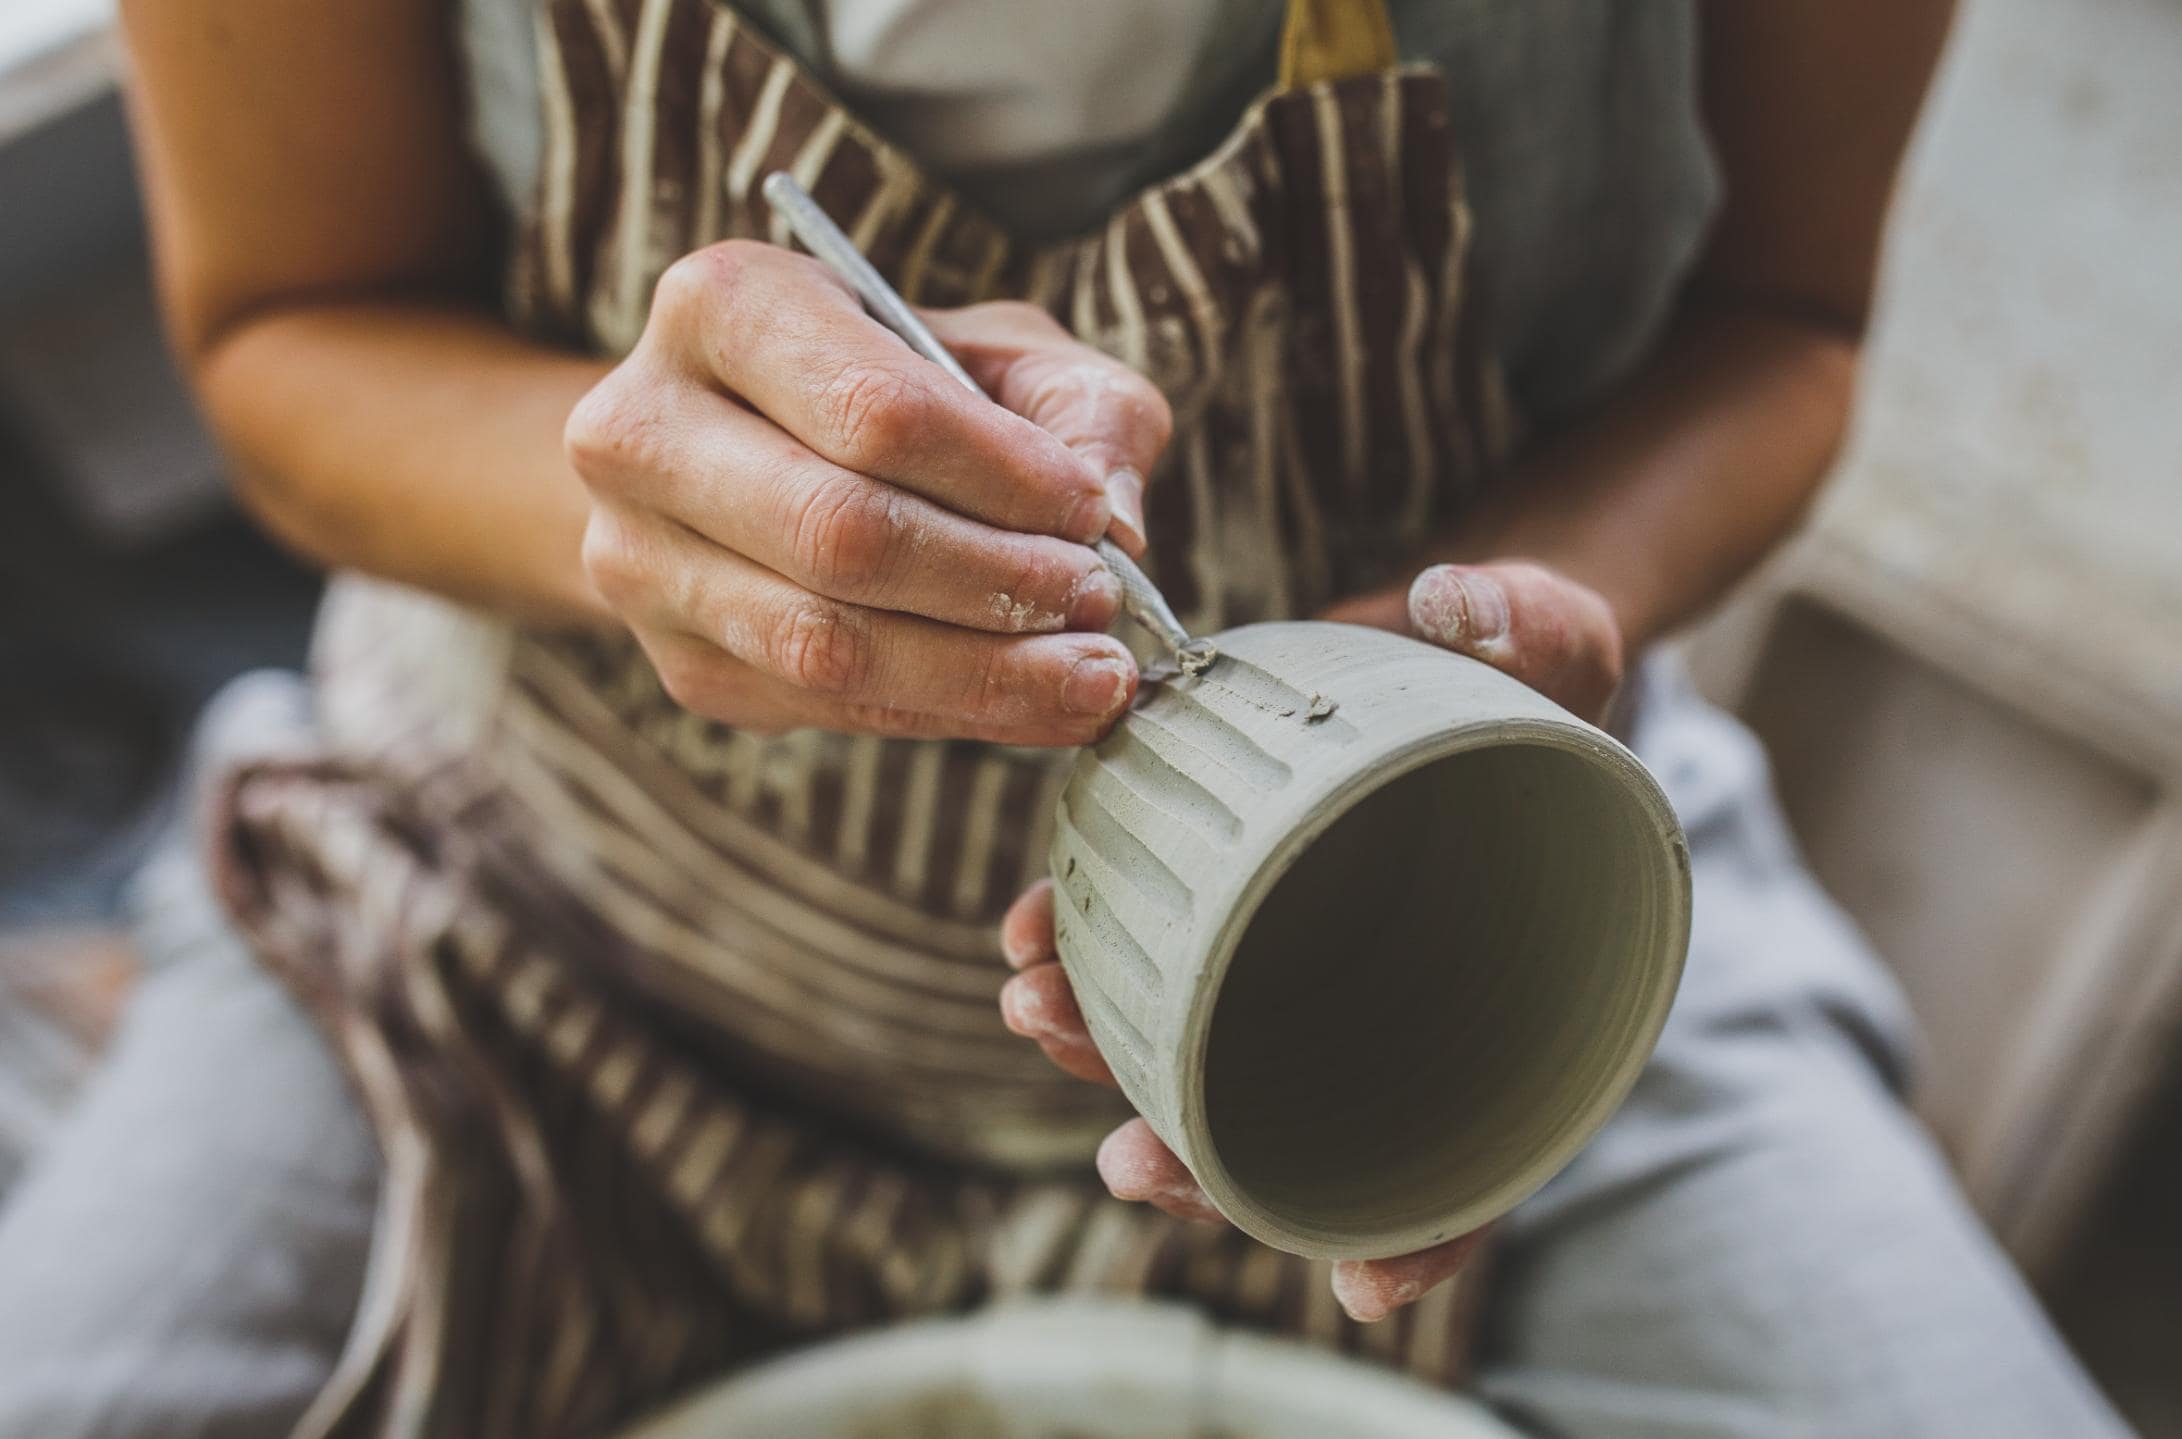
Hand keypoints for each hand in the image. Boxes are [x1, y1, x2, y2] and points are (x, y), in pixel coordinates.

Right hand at [568, 240, 1170, 744]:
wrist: (749, 451)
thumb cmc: (896, 386)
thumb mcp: (1001, 353)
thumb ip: (1084, 413)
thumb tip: (1119, 524)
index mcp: (724, 305)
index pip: (874, 411)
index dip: (1001, 476)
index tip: (1089, 512)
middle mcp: (644, 428)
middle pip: (841, 533)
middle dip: (994, 580)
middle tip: (1096, 602)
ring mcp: (641, 559)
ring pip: (825, 643)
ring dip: (980, 671)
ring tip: (1087, 674)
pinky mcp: (681, 664)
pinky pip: (826, 708)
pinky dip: (947, 714)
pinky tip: (1032, 704)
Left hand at [996, 557, 1620, 1319]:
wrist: (1450, 637)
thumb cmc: (1526, 664)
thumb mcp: (1556, 633)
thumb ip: (1534, 622)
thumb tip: (1467, 603)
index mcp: (1501, 983)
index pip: (1484, 1142)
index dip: (1429, 1231)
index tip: (1363, 1286)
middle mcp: (1391, 996)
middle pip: (1310, 1130)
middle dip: (1210, 1159)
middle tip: (1133, 1155)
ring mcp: (1302, 956)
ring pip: (1208, 1054)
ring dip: (1114, 1056)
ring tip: (1037, 1010)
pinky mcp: (1232, 896)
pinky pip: (1155, 950)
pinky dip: (1090, 956)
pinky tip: (1030, 934)